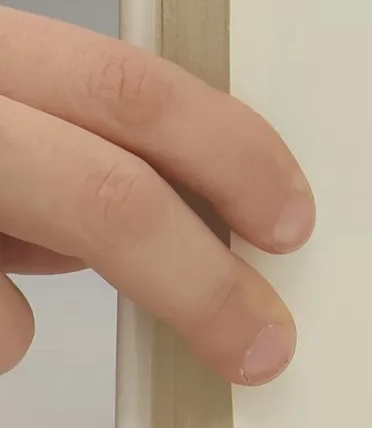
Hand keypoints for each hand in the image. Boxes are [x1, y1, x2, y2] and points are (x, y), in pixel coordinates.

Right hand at [0, 8, 310, 382]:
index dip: (230, 152)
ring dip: (19, 305)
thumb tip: (142, 224)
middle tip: (258, 340)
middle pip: (103, 192)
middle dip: (200, 281)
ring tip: (2, 294)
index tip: (287, 217)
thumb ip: (50, 148)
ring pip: (9, 290)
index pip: (132, 88)